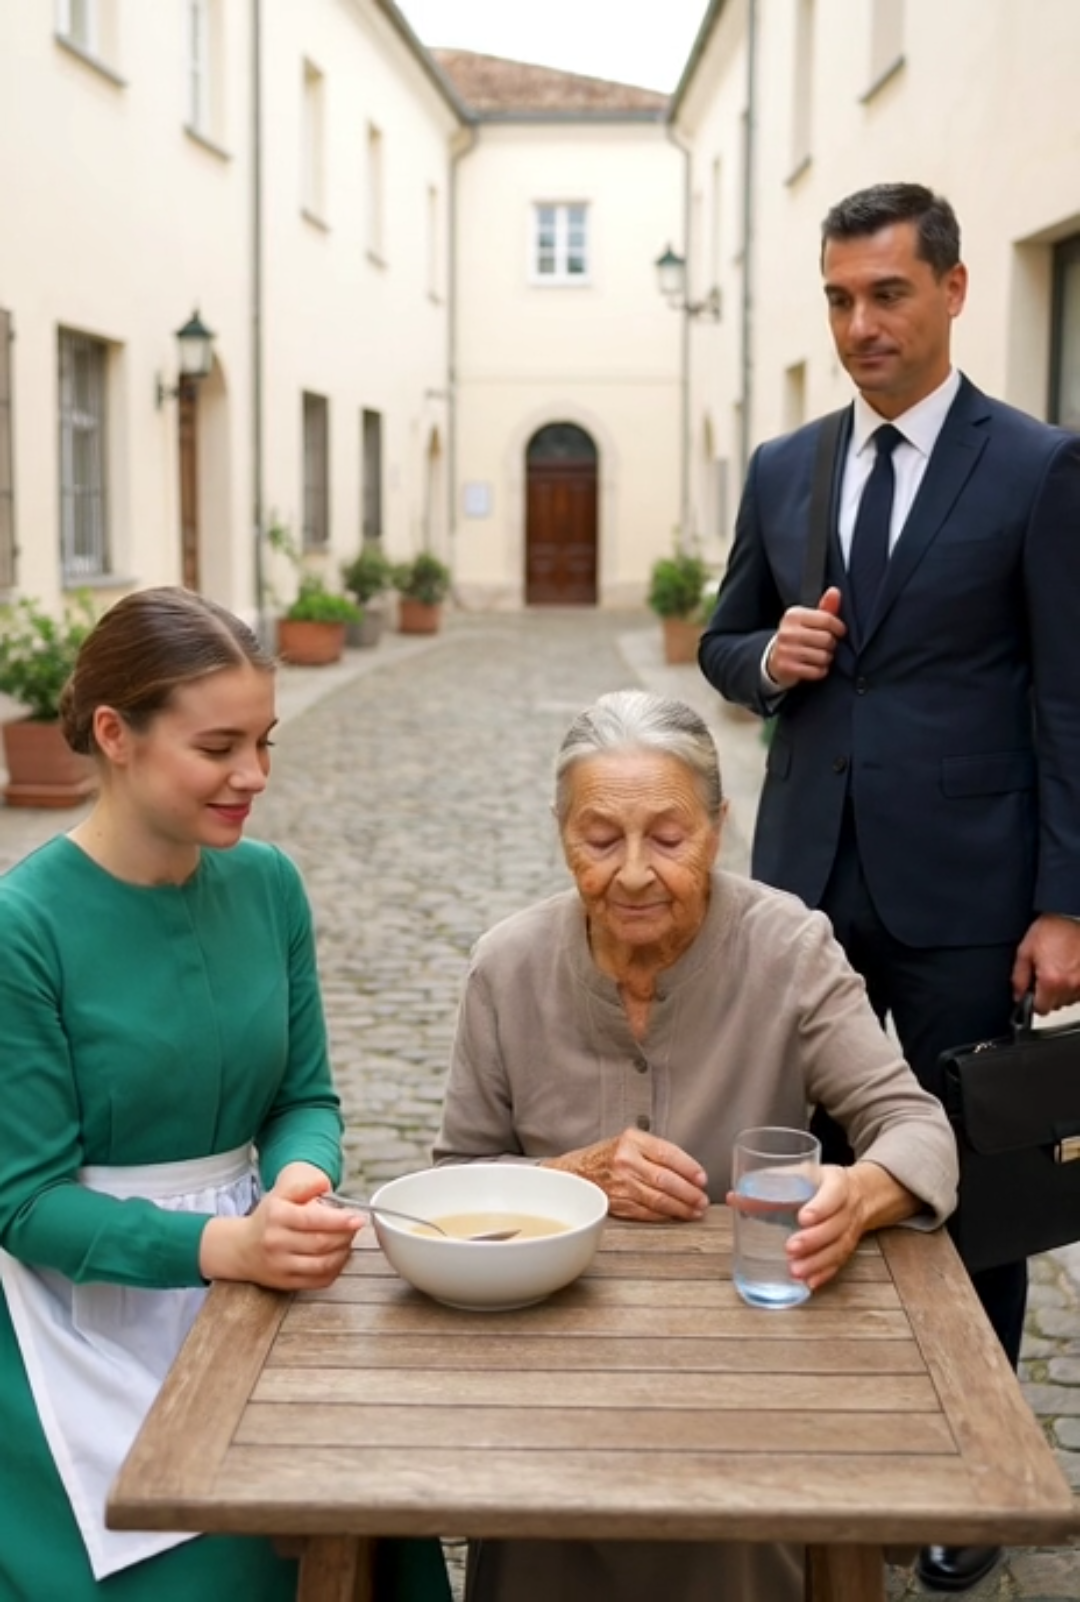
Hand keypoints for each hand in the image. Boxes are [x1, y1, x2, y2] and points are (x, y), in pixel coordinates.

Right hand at [199, 1161, 363, 1288]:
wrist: (241, 1249)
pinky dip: (335, 1269)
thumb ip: (304, 1186)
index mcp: (277, 1216)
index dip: (340, 1220)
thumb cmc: (268, 1219)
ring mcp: (281, 1266)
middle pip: (322, 1243)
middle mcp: (277, 1242)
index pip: (313, 1220)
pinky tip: (338, 1257)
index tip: (358, 1218)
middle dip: (345, 1235)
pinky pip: (319, 1280)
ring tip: (347, 1241)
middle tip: (354, 1227)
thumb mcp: (280, 1194)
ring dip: (343, 1253)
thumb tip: (324, 1184)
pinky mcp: (286, 1283)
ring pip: (323, 1264)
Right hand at [544, 1130, 707, 1221]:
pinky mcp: (618, 1202)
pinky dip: (664, 1215)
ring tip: (695, 1210)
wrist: (575, 1172)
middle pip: (665, 1179)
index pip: (667, 1153)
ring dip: (681, 1207)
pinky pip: (646, 1211)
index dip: (689, 1168)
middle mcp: (625, 1161)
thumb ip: (655, 1151)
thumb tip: (689, 1171)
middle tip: (703, 1199)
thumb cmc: (606, 1156)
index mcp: (631, 1140)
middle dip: (689, 1192)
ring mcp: (620, 1183)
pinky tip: (676, 1215)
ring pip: (658, 1199)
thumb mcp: (629, 1141)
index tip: (702, 1178)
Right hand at [765, 587, 845, 687]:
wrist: (774, 659)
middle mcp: (787, 631)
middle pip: (827, 639)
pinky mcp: (787, 667)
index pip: (827, 619)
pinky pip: (817, 671)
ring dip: (826, 659)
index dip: (839, 628)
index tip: (839, 632)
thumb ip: (825, 607)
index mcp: (794, 615)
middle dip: (831, 645)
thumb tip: (835, 591)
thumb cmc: (798, 636)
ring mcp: (786, 650)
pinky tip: (812, 667)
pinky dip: (819, 671)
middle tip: (825, 646)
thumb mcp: (809, 620)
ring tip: (818, 656)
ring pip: (823, 657)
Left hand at [779, 1164, 864, 1291]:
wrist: (860, 1193)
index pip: (833, 1195)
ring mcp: (850, 1231)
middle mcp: (848, 1209)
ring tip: (795, 1271)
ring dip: (816, 1262)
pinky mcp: (847, 1248)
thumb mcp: (802, 1174)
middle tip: (790, 1248)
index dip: (820, 1207)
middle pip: (835, 1226)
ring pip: (838, 1249)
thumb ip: (771, 1184)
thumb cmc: (821, 1183)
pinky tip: (809, 1283)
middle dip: (812, 1240)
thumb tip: (734, 1198)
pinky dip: (823, 1274)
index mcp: (837, 1183)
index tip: (802, 1217)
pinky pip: (838, 1263)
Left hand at [1012, 914, 1079, 1013]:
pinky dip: (1074, 985)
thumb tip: (1018, 996)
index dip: (1033, 1001)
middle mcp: (1071, 985)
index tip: (1032, 992)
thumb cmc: (1051, 929)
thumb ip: (1018, 978)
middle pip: (1056, 1005)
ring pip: (1069, 999)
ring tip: (1059, 968)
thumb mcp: (1025, 951)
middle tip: (1045, 974)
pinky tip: (1069, 969)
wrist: (1070, 914)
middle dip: (1048, 994)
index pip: (1041, 1009)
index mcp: (1051, 981)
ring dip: (1062, 990)